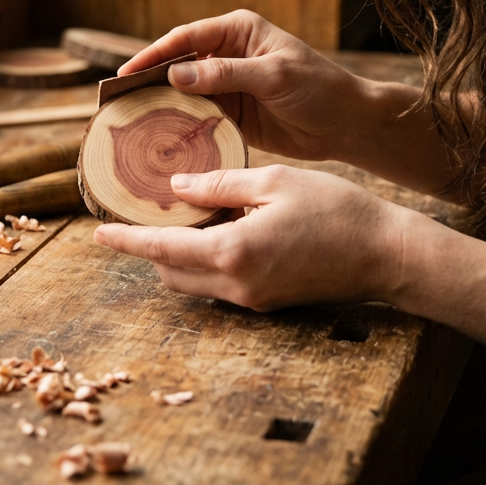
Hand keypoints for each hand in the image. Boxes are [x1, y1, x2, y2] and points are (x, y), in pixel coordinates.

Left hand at [92, 164, 414, 310]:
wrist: (388, 254)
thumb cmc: (337, 210)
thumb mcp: (274, 182)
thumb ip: (220, 184)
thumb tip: (178, 186)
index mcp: (234, 253)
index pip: (161, 251)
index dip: (126, 241)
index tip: (97, 233)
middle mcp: (237, 286)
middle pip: (171, 272)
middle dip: (151, 247)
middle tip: (144, 212)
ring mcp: (254, 300)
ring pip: (194, 281)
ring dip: (179, 254)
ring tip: (184, 214)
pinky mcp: (268, 302)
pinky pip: (221, 283)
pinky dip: (207, 260)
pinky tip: (219, 227)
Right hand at [119, 10, 363, 161]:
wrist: (347, 125)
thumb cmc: (319, 88)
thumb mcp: (273, 75)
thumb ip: (226, 74)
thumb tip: (176, 72)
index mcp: (237, 30)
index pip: (185, 38)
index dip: (153, 54)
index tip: (126, 74)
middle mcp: (227, 54)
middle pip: (177, 64)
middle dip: (148, 79)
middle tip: (117, 100)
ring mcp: (227, 86)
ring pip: (183, 92)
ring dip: (160, 104)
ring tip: (129, 121)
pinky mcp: (231, 114)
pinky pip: (197, 117)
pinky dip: (179, 125)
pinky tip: (158, 138)